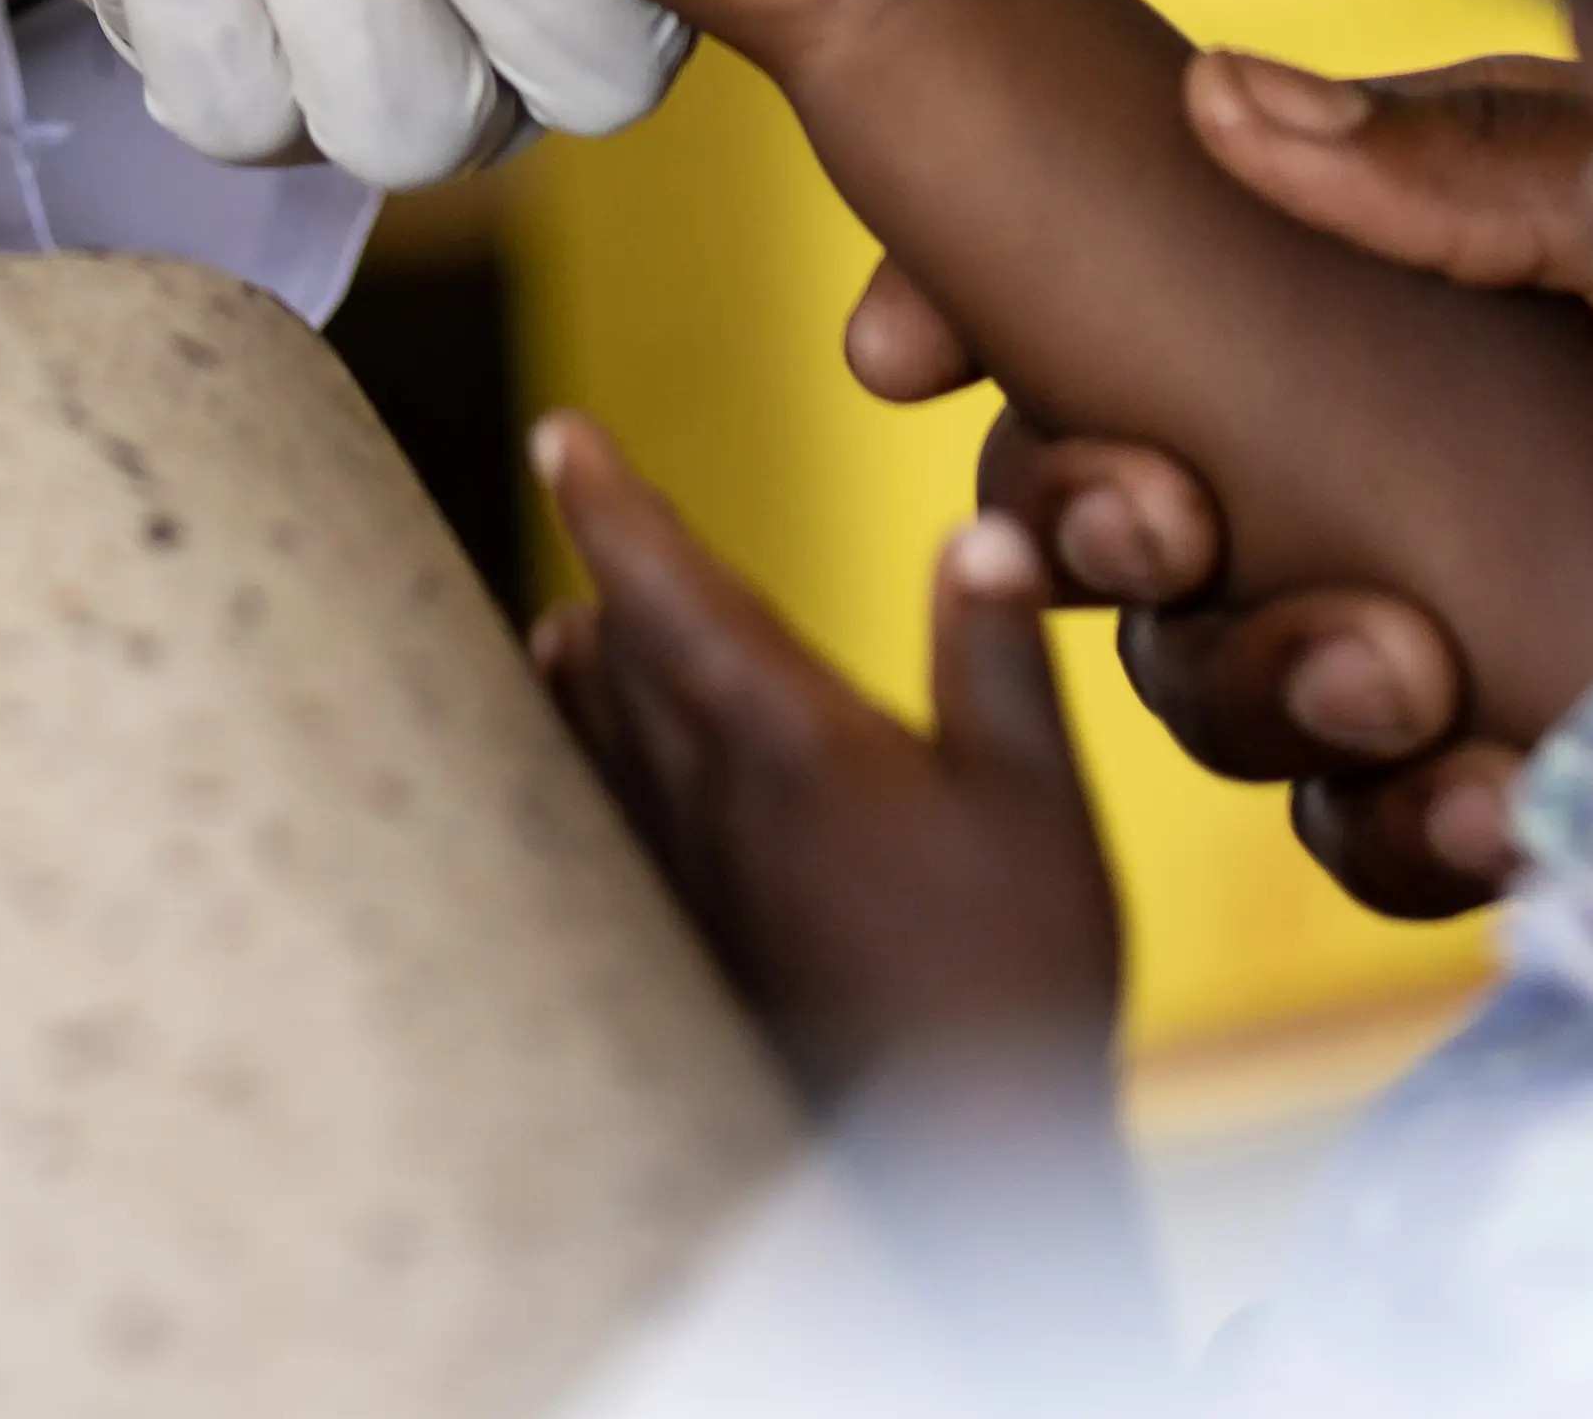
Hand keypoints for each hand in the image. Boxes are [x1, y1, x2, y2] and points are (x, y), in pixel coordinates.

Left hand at [529, 410, 1125, 1118]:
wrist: (959, 1161)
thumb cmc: (1014, 975)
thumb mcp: (1035, 800)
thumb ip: (996, 655)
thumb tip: (980, 525)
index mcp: (787, 737)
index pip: (669, 588)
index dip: (611, 502)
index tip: (561, 431)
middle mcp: (709, 798)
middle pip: (624, 653)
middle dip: (609, 570)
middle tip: (582, 494)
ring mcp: (687, 880)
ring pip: (602, 740)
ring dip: (581, 670)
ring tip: (557, 627)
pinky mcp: (691, 947)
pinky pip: (610, 828)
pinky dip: (587, 770)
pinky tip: (587, 778)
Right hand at [852, 47, 1592, 909]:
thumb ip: (1457, 158)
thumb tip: (1219, 99)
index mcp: (1372, 320)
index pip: (1112, 322)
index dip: (973, 334)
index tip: (896, 344)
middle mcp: (1379, 489)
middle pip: (1131, 539)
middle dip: (1085, 528)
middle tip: (1160, 512)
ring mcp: (1455, 653)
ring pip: (1233, 710)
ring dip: (1263, 692)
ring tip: (1400, 671)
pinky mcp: (1554, 793)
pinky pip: (1402, 854)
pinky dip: (1421, 839)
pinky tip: (1505, 798)